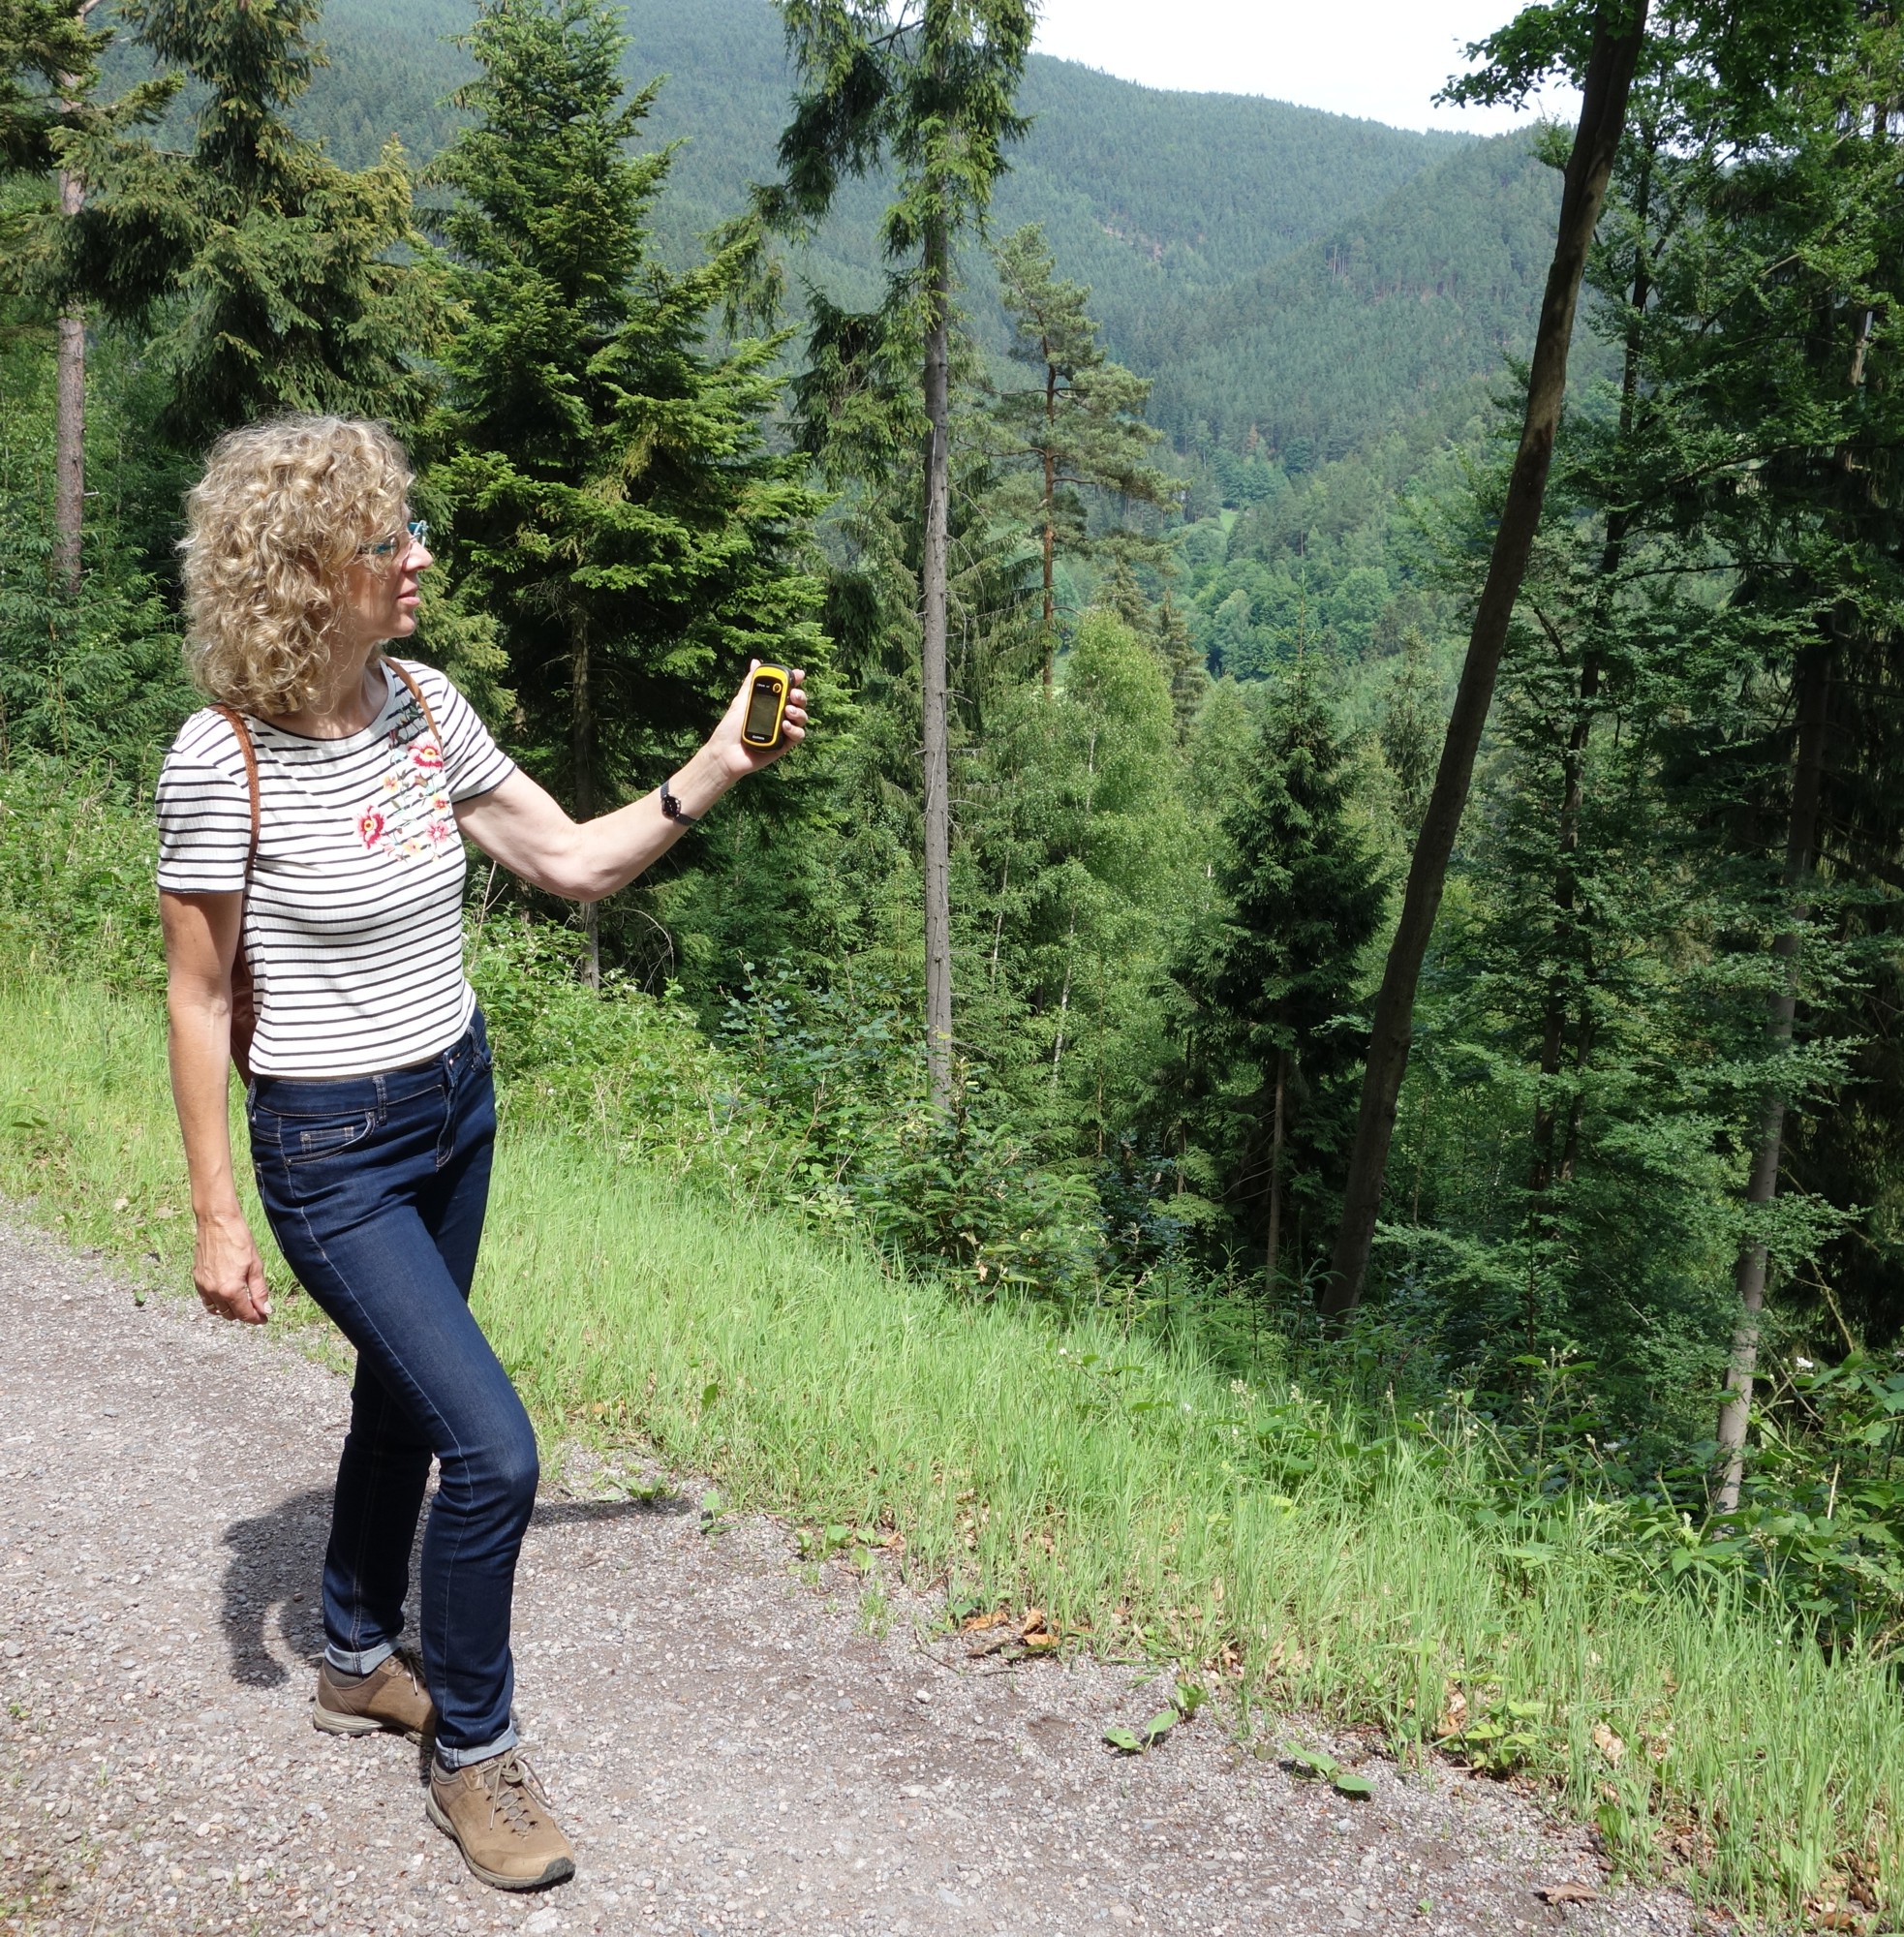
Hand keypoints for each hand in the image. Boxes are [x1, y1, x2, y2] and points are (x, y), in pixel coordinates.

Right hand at [193, 1205, 271, 1324]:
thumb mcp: (256, 1266)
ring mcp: (203, 1286)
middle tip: (256, 1309)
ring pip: (216, 1309)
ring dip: (229, 1311)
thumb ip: (259, 1291)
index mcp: (230, 1289)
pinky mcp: (196, 1278)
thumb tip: (265, 1310)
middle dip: (244, 1315)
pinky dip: (216, 1303)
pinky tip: (226, 1296)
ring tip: (242, 1304)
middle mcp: (214, 1291)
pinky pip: (206, 1300)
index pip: (244, 1314)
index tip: (264, 1319)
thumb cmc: (239, 1240)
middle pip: (230, 1314)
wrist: (217, 1222)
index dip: (256, 1318)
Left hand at [708, 663, 808, 781]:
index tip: (799, 674)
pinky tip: (784, 726)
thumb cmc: (731, 727)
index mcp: (770, 703)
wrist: (726, 752)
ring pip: (802, 719)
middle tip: (794, 695)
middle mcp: (779, 716)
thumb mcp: (741, 701)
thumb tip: (756, 662)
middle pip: (799, 703)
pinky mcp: (784, 745)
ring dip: (799, 712)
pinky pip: (798, 736)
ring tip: (788, 711)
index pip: (787, 689)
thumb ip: (751, 683)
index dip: (795, 681)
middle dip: (800, 696)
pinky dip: (794, 730)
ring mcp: (783, 731)